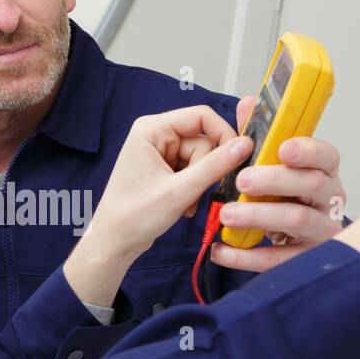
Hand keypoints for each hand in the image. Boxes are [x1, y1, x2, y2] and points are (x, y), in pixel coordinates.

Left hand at [64, 106, 251, 306]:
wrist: (115, 242)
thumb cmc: (133, 216)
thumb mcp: (180, 190)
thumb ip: (215, 166)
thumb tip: (244, 145)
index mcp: (151, 129)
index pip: (201, 116)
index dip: (223, 134)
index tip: (238, 156)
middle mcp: (155, 135)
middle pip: (202, 140)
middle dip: (204, 170)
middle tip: (192, 192)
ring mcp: (160, 152)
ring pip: (201, 159)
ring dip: (199, 183)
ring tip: (183, 203)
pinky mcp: (164, 168)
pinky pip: (193, 170)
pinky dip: (193, 189)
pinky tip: (182, 205)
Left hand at [211, 95, 347, 272]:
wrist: (297, 241)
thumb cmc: (286, 197)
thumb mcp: (274, 165)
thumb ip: (261, 137)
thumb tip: (248, 103)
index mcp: (323, 171)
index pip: (327, 155)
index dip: (308, 150)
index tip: (283, 148)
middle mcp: (328, 199)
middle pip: (311, 185)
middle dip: (275, 180)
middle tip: (242, 180)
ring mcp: (320, 230)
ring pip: (296, 220)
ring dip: (259, 216)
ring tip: (227, 214)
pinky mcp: (304, 258)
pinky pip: (277, 258)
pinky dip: (245, 256)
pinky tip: (221, 250)